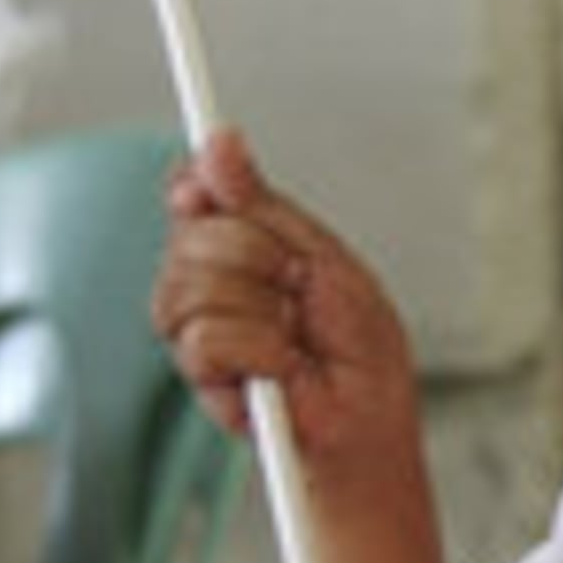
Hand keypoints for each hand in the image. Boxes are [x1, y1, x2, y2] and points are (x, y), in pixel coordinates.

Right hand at [151, 129, 421, 483]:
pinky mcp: (201, 376)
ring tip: (295, 333)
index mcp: (239, 247)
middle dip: (258, 253)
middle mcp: (207, 282)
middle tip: (300, 286)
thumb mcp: (325, 258)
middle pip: (193, 233)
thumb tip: (218, 142)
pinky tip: (283, 366)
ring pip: (190, 282)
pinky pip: (205, 337)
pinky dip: (258, 349)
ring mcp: (196, 328)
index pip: (193, 195)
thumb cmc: (358, 347)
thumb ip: (264, 205)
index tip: (204, 187)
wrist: (371, 420)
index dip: (196, 184)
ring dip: (261, 305)